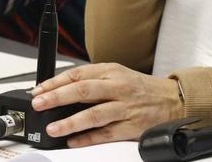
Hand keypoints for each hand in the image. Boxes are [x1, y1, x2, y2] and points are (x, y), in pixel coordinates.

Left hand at [31, 63, 182, 146]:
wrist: (173, 100)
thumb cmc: (140, 87)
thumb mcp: (117, 74)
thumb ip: (92, 80)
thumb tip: (60, 89)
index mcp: (111, 71)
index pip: (78, 74)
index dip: (55, 82)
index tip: (38, 90)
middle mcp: (117, 87)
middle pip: (83, 90)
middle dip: (57, 97)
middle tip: (39, 104)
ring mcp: (125, 108)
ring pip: (94, 114)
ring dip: (70, 122)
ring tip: (53, 127)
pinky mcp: (131, 127)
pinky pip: (106, 134)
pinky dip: (88, 139)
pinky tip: (73, 141)